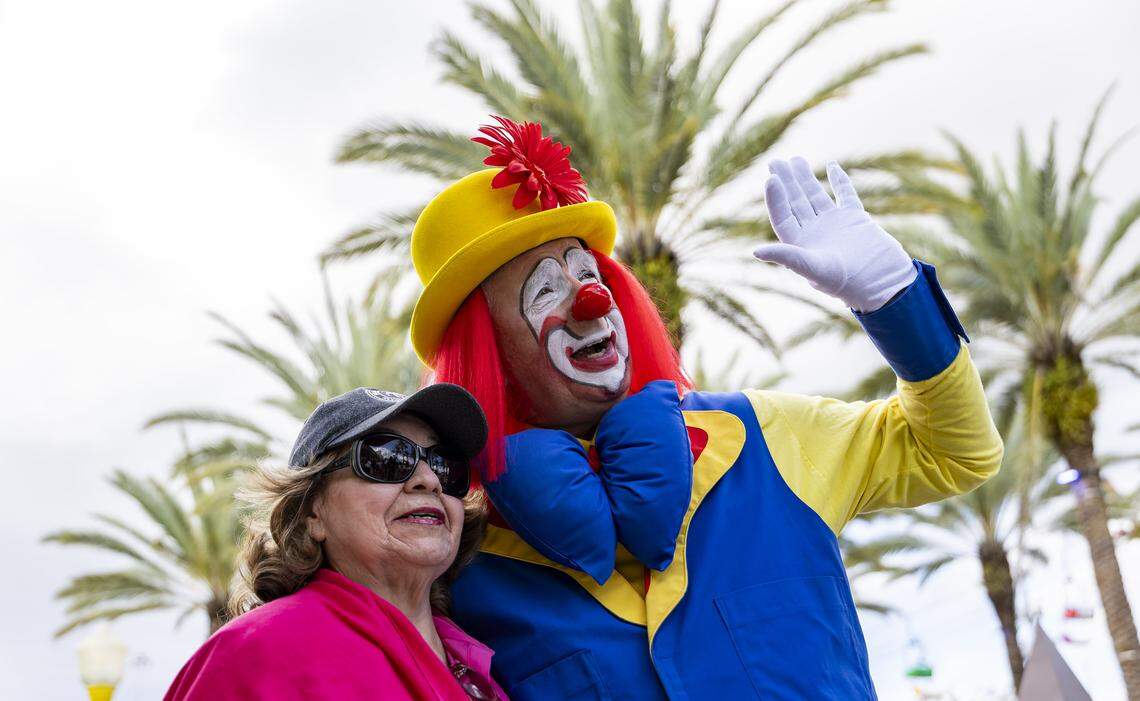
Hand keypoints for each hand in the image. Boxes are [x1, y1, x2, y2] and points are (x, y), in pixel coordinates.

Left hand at [753, 157, 916, 312]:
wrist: (883, 282)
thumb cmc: (847, 281)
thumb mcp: (814, 269)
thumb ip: (787, 257)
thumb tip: (755, 251)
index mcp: (801, 246)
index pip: (783, 217)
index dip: (776, 199)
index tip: (771, 179)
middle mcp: (815, 233)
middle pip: (795, 203)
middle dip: (786, 183)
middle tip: (775, 162)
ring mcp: (835, 224)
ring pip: (816, 196)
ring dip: (805, 179)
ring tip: (795, 160)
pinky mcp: (856, 219)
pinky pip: (845, 195)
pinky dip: (839, 180)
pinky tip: (832, 166)